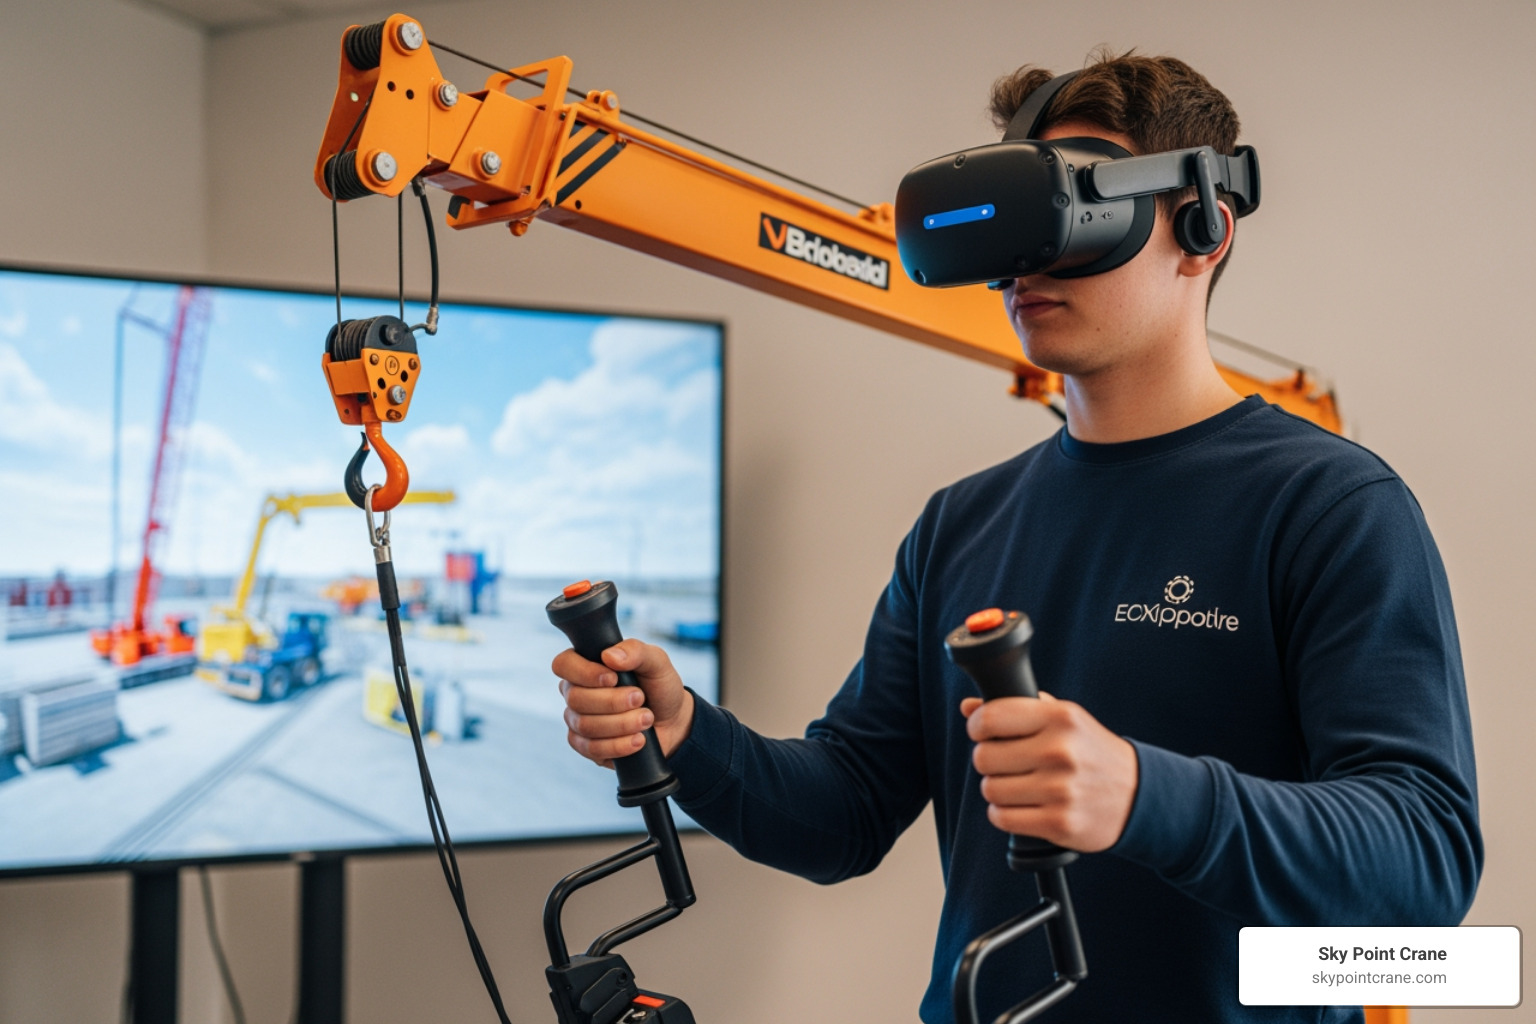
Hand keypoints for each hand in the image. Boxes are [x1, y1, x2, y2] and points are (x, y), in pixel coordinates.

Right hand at [553, 639, 694, 767]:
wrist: (672, 721)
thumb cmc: (658, 686)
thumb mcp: (656, 662)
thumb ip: (636, 651)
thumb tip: (609, 655)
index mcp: (586, 665)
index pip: (563, 664)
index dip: (584, 673)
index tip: (614, 678)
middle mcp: (576, 692)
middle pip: (575, 698)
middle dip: (613, 701)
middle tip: (640, 698)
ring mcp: (578, 720)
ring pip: (585, 725)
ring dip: (621, 723)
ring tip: (647, 718)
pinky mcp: (586, 746)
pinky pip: (591, 748)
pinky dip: (618, 745)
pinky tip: (638, 739)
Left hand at [960, 692, 1137, 852]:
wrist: (1137, 794)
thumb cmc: (1091, 752)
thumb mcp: (1063, 718)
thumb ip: (1017, 708)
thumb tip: (968, 707)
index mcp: (1060, 717)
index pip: (990, 718)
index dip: (978, 727)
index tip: (984, 733)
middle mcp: (1060, 751)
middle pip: (984, 757)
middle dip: (989, 761)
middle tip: (1007, 763)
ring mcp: (1060, 789)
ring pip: (990, 789)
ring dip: (997, 790)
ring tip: (1019, 785)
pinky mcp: (1059, 822)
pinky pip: (1002, 818)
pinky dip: (1004, 814)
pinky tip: (1023, 806)